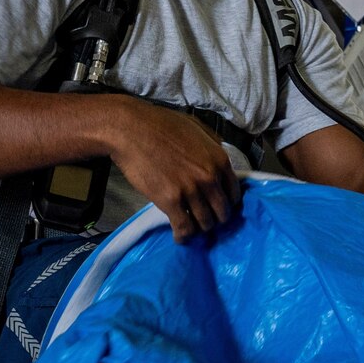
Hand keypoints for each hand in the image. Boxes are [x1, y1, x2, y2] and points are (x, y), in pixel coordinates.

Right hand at [103, 97, 240, 241]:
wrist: (129, 129)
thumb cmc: (160, 124)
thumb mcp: (197, 128)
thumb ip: (212, 146)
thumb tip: (219, 160)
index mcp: (219, 159)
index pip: (234, 194)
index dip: (227, 204)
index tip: (218, 208)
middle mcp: (210, 177)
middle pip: (222, 212)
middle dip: (215, 219)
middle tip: (205, 221)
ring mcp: (191, 190)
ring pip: (205, 223)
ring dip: (199, 229)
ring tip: (191, 228)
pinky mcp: (171, 200)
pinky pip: (184, 227)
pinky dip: (183, 236)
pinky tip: (179, 237)